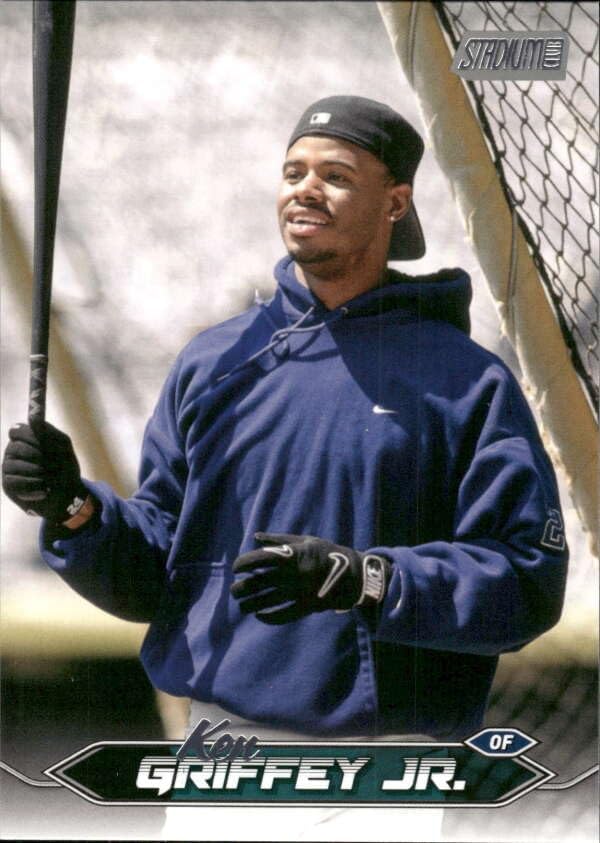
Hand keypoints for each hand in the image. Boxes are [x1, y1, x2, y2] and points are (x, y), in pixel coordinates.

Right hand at [2, 422, 89, 524]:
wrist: (69, 496)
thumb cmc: (66, 468)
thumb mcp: (63, 447)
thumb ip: (49, 432)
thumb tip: (33, 417)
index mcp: (25, 440)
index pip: (15, 430)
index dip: (28, 435)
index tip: (42, 442)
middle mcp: (13, 453)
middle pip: (13, 447)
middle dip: (35, 455)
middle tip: (50, 463)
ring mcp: (8, 469)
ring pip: (12, 465)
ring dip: (36, 471)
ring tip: (49, 478)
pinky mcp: (8, 485)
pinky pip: (14, 481)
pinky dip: (33, 485)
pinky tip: (44, 489)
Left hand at [231, 532, 389, 623]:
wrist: (354, 574)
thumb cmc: (328, 553)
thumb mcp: (307, 541)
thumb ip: (280, 539)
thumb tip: (256, 536)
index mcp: (294, 554)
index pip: (262, 558)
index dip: (245, 563)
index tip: (236, 569)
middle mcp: (295, 574)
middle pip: (260, 583)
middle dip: (242, 588)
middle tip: (235, 590)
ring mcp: (301, 592)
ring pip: (268, 601)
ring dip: (251, 605)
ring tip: (242, 605)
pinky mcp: (307, 607)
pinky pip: (284, 615)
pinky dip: (269, 617)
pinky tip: (259, 615)